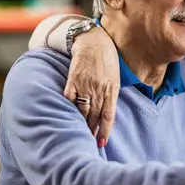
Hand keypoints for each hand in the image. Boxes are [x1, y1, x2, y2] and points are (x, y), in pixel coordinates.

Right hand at [63, 26, 119, 146]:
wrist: (93, 41)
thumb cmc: (107, 59)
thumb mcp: (115, 78)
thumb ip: (112, 95)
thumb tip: (109, 114)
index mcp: (112, 90)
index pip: (108, 116)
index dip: (105, 131)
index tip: (101, 143)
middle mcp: (99, 89)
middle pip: (95, 116)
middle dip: (92, 131)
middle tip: (89, 142)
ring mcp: (85, 85)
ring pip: (82, 110)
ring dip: (81, 123)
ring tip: (80, 133)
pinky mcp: (73, 80)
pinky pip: (69, 98)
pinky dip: (69, 108)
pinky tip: (68, 117)